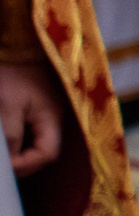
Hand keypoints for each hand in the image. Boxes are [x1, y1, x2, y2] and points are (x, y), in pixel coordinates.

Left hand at [0, 61, 64, 175]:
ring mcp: (49, 113)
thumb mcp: (7, 106)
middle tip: (3, 166)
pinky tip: (9, 142)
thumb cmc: (13, 75)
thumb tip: (10, 161)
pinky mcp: (40, 108)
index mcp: (52, 117)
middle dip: (23, 163)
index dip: (25, 165)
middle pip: (46, 152)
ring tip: (6, 156)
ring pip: (39, 143)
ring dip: (22, 153)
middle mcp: (56, 117)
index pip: (47, 154)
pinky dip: (21, 142)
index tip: (4, 167)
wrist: (18, 47)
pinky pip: (34, 133)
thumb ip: (11, 135)